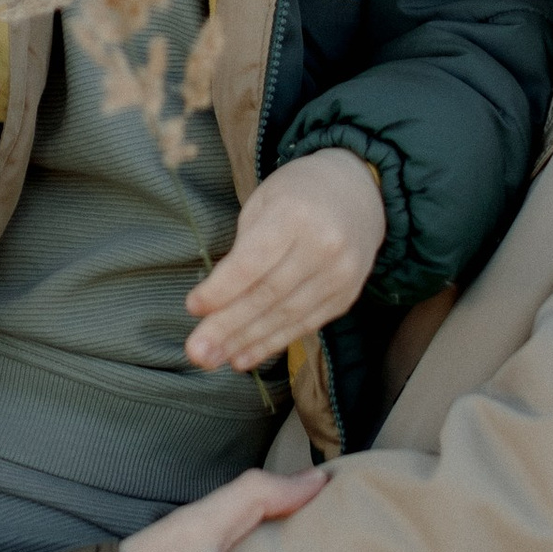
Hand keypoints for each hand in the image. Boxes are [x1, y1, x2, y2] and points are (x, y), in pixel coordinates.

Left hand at [184, 150, 384, 373]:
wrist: (359, 192)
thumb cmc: (298, 194)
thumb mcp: (264, 203)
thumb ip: (243, 248)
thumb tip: (213, 302)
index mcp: (295, 214)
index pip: (254, 261)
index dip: (222, 289)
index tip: (192, 307)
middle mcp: (323, 246)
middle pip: (268, 294)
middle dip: (228, 326)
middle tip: (196, 352)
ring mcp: (340, 274)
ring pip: (286, 316)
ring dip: (246, 342)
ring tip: (214, 358)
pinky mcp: (346, 296)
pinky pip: (304, 325)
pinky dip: (272, 343)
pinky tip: (244, 356)